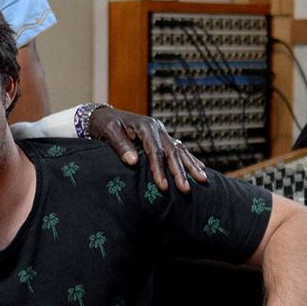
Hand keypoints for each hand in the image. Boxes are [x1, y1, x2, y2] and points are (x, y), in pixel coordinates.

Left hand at [86, 106, 208, 192]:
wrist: (103, 115)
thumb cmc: (104, 124)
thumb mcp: (108, 131)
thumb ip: (120, 145)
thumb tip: (132, 162)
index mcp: (145, 126)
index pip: (155, 151)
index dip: (159, 169)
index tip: (163, 186)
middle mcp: (157, 128)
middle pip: (172, 152)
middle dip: (180, 172)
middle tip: (186, 190)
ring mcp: (162, 132)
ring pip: (180, 150)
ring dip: (191, 166)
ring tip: (203, 180)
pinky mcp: (162, 138)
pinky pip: (179, 149)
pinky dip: (190, 159)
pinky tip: (201, 168)